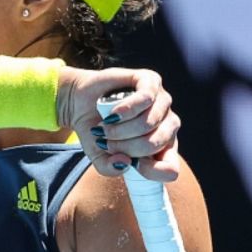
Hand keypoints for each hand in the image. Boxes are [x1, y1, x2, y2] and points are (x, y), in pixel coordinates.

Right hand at [57, 65, 181, 181]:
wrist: (80, 103)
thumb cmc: (96, 133)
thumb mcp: (100, 158)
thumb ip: (110, 168)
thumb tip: (125, 161)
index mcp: (162, 148)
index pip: (171, 168)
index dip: (151, 170)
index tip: (131, 164)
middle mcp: (167, 125)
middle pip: (154, 145)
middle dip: (125, 147)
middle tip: (106, 142)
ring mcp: (162, 102)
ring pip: (149, 123)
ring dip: (121, 129)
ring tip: (105, 127)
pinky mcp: (151, 81)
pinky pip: (146, 99)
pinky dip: (126, 109)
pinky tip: (113, 113)